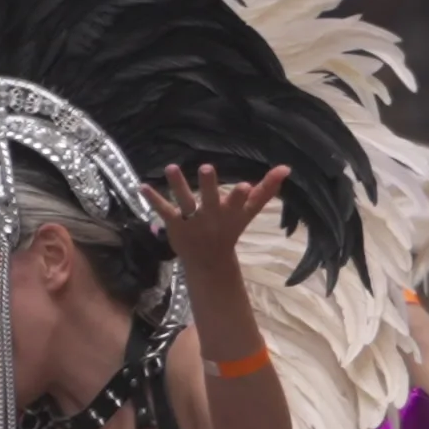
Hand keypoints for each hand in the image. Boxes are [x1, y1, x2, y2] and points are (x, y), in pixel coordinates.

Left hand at [152, 162, 291, 275]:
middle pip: (210, 199)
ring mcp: (191, 220)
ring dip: (178, 184)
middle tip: (208, 168)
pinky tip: (142, 186)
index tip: (245, 185)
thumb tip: (286, 168)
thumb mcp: (248, 212)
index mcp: (230, 213)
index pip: (238, 203)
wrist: (208, 261)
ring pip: (185, 200)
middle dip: (209, 185)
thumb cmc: (230, 230)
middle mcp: (211, 216)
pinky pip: (163, 209)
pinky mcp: (174, 224)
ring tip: (171, 167)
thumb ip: (266, 190)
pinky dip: (153, 199)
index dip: (240, 195)